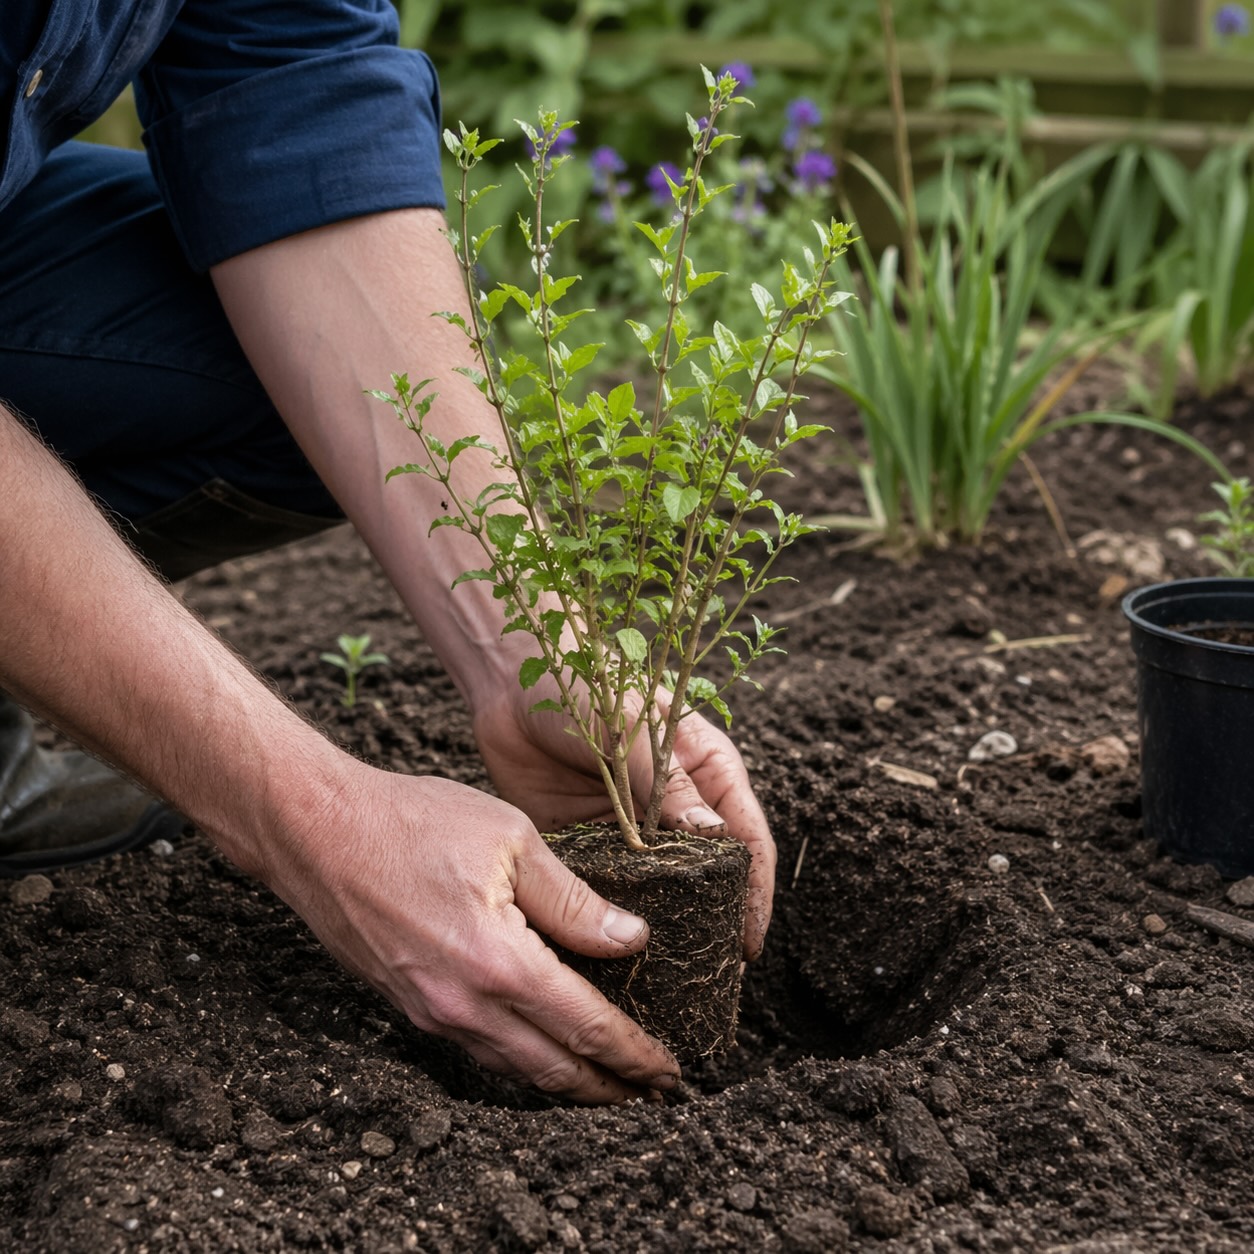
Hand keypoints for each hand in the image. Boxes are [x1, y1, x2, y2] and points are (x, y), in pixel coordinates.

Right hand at [259, 766, 680, 1103]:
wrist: (314, 830)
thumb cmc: (412, 821)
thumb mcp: (511, 839)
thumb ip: (574, 899)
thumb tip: (630, 939)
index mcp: (499, 961)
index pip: (586, 1025)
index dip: (634, 1052)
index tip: (669, 1068)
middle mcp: (464, 1003)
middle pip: (553, 1068)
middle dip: (609, 1086)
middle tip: (652, 1091)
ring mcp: (431, 1012)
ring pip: (513, 1068)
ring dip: (565, 1082)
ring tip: (607, 1083)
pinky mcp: (409, 1004)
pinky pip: (478, 1050)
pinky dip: (520, 1062)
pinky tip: (540, 1049)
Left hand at [473, 680, 776, 960]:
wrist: (513, 680)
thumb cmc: (588, 684)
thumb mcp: (634, 731)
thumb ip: (670, 785)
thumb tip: (716, 838)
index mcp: (706, 771)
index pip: (745, 838)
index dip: (754, 891)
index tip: (750, 941)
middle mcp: (676, 807)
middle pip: (708, 875)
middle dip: (714, 921)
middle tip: (712, 977)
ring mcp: (633, 829)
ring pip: (659, 890)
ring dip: (661, 928)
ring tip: (665, 981)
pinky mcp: (590, 841)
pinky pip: (608, 888)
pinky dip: (611, 918)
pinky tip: (610, 957)